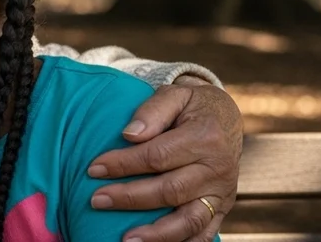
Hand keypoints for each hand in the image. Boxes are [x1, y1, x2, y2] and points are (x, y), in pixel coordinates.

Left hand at [87, 77, 242, 241]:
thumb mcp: (175, 94)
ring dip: (157, 234)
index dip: (124, 164)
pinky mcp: (222, 208)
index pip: (157, 156)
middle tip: (96, 200)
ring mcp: (222, 192)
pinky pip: (204, 233)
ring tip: (127, 240)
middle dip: (129, 198)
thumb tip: (129, 135)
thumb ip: (152, 111)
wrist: (227, 119)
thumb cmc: (192, 106)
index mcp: (206, 137)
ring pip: (190, 220)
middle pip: (170, 190)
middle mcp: (218, 168)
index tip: (94, 169)